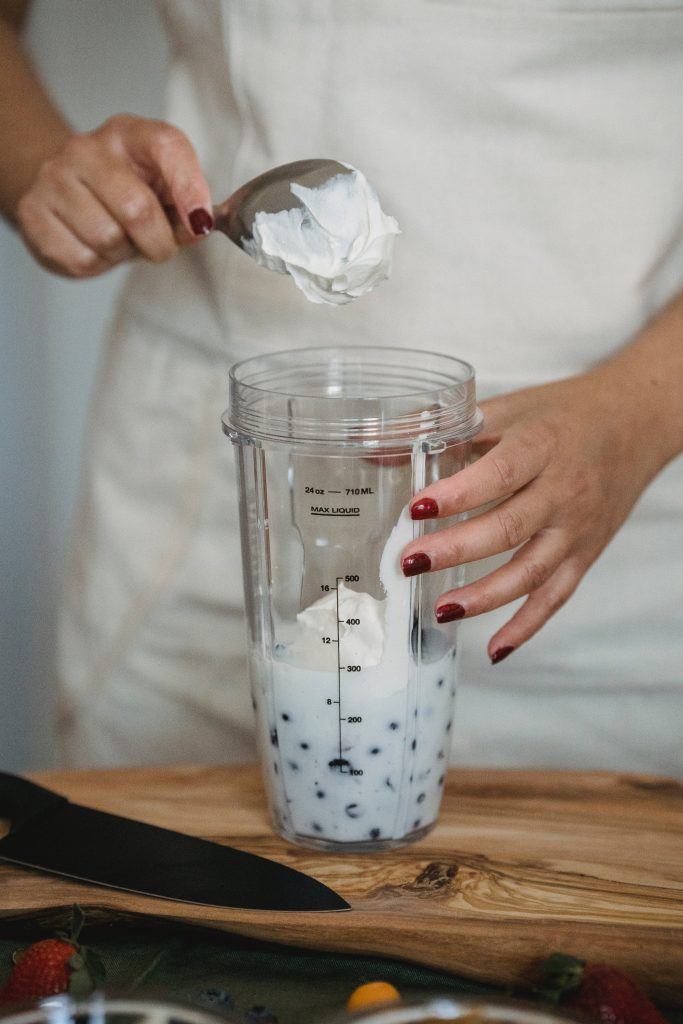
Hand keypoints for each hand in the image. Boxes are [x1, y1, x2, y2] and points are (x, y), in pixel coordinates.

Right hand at [16, 114, 212, 277]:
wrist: (64, 189)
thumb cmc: (123, 191)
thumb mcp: (160, 187)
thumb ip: (187, 204)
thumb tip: (199, 226)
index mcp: (128, 133)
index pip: (166, 145)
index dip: (189, 187)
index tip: (201, 223)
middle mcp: (86, 148)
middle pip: (137, 209)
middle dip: (159, 242)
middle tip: (159, 246)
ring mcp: (54, 178)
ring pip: (108, 239)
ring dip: (124, 254)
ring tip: (120, 240)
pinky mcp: (33, 214)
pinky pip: (82, 259)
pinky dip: (98, 265)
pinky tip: (94, 247)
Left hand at [401, 368, 668, 662]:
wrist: (635, 423)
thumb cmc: (564, 414)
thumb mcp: (509, 407)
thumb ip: (447, 428)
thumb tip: (376, 448)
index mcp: (542, 445)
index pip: (499, 474)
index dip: (457, 494)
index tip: (416, 509)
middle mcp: (563, 490)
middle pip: (508, 528)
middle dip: (455, 550)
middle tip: (409, 562)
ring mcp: (576, 528)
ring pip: (530, 572)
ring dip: (484, 597)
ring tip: (441, 609)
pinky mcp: (585, 554)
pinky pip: (555, 597)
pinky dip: (526, 627)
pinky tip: (495, 649)